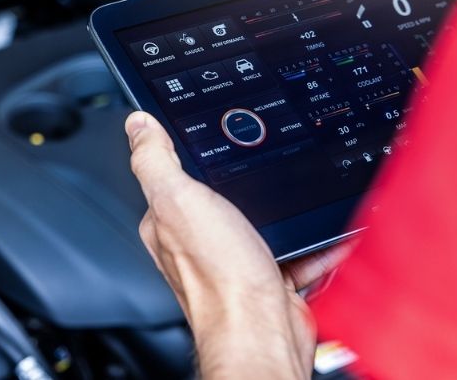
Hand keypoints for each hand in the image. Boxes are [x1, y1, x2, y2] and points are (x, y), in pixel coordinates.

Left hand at [125, 111, 351, 379]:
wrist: (263, 332)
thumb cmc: (218, 277)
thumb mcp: (178, 199)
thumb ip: (155, 160)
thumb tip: (137, 125)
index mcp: (166, 221)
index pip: (169, 177)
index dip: (187, 156)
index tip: (210, 137)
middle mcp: (195, 242)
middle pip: (219, 197)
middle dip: (245, 183)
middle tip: (265, 166)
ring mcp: (232, 260)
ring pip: (259, 222)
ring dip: (281, 212)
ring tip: (295, 199)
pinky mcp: (268, 277)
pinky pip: (292, 248)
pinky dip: (309, 241)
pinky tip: (319, 232)